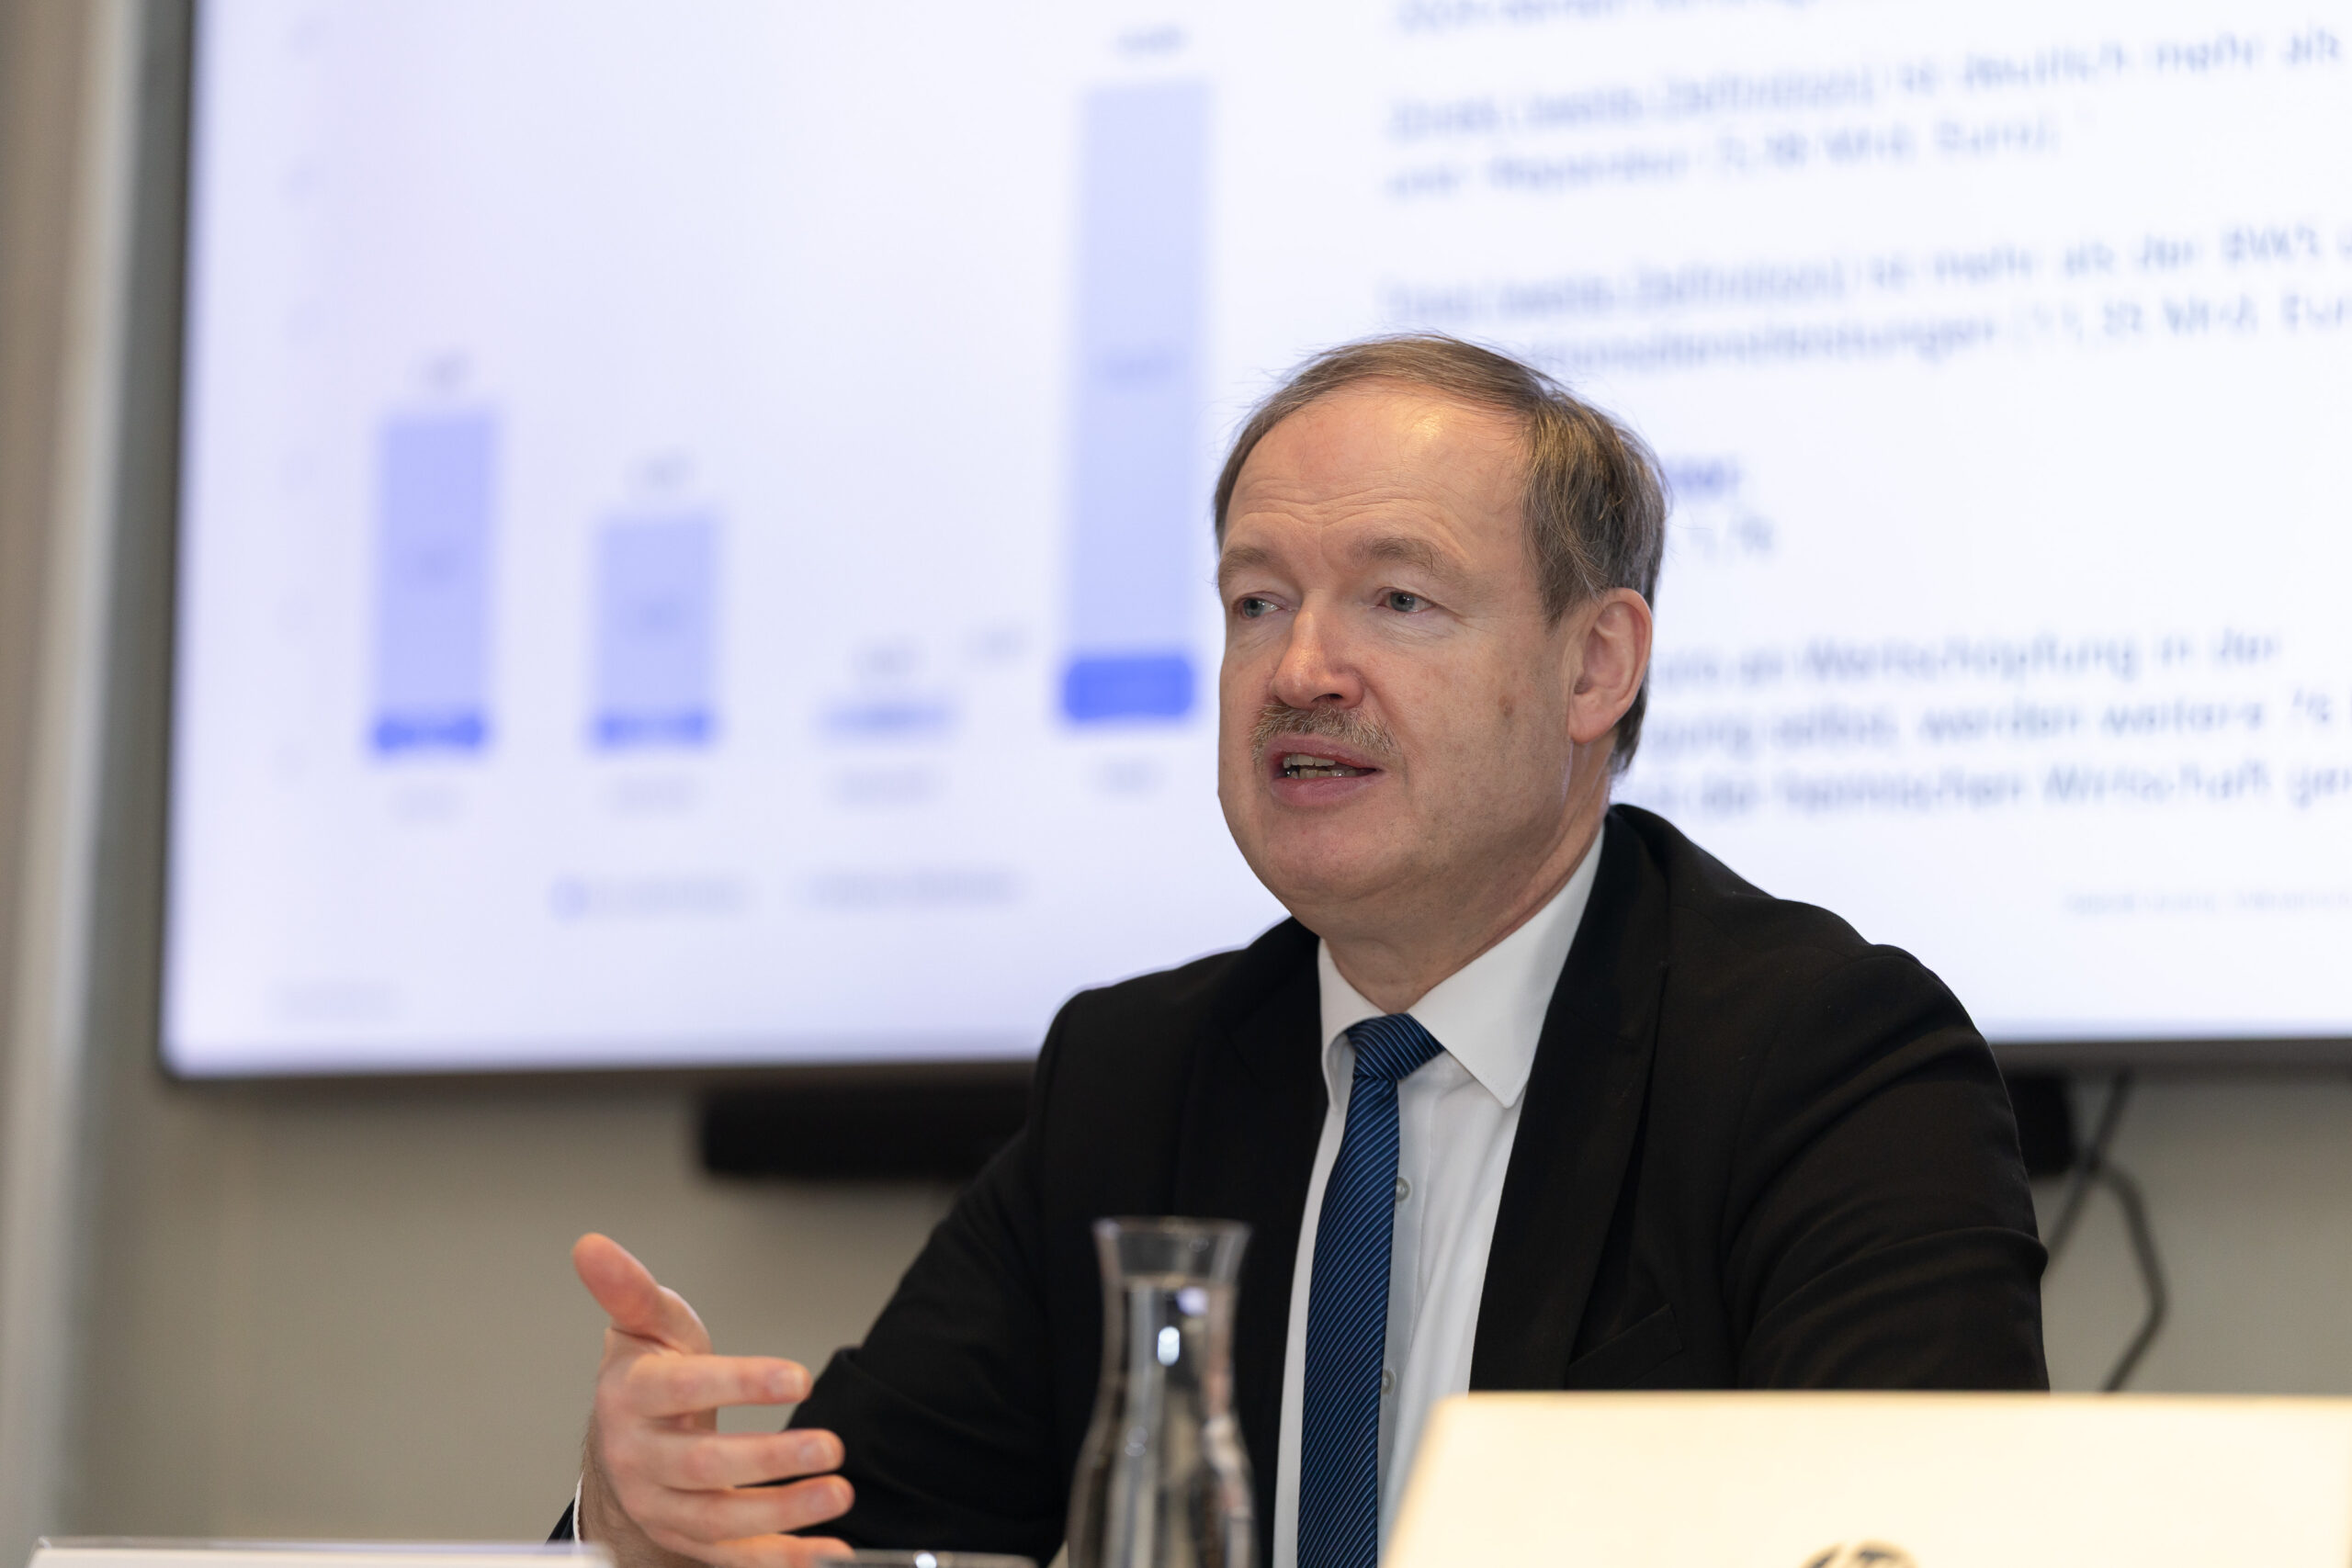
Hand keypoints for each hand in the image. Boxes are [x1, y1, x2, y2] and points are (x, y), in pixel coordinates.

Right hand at [574, 1233, 853, 1567]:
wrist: (624, 1442)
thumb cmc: (648, 1374)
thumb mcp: (645, 1325)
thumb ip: (630, 1288)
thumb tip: (592, 1245)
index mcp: (631, 1398)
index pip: (683, 1389)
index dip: (742, 1383)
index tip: (800, 1375)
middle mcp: (641, 1460)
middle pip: (704, 1467)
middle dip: (771, 1459)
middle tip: (831, 1446)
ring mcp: (663, 1506)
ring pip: (721, 1520)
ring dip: (785, 1512)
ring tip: (839, 1490)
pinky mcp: (688, 1539)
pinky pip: (735, 1557)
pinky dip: (784, 1559)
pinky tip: (831, 1549)